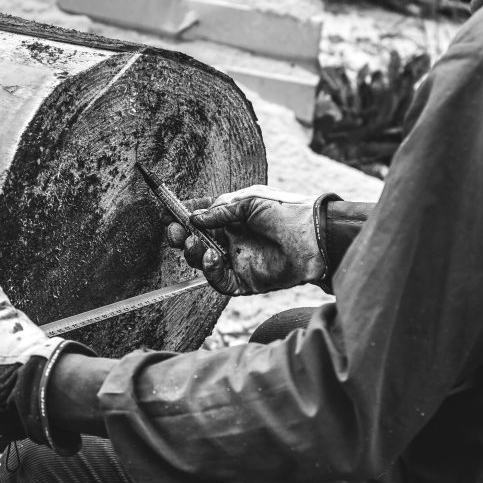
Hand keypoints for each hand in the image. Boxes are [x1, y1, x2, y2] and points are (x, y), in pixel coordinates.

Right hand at [163, 186, 338, 295]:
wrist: (314, 237)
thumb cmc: (286, 211)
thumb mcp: (250, 200)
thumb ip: (220, 210)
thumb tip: (194, 218)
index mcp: (232, 216)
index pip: (200, 216)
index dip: (182, 215)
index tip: (167, 214)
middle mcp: (232, 238)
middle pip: (196, 240)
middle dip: (182, 236)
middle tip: (175, 234)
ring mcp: (237, 260)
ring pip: (203, 261)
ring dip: (193, 253)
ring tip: (196, 244)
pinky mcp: (245, 281)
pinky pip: (219, 280)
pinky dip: (210, 271)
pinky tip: (212, 257)